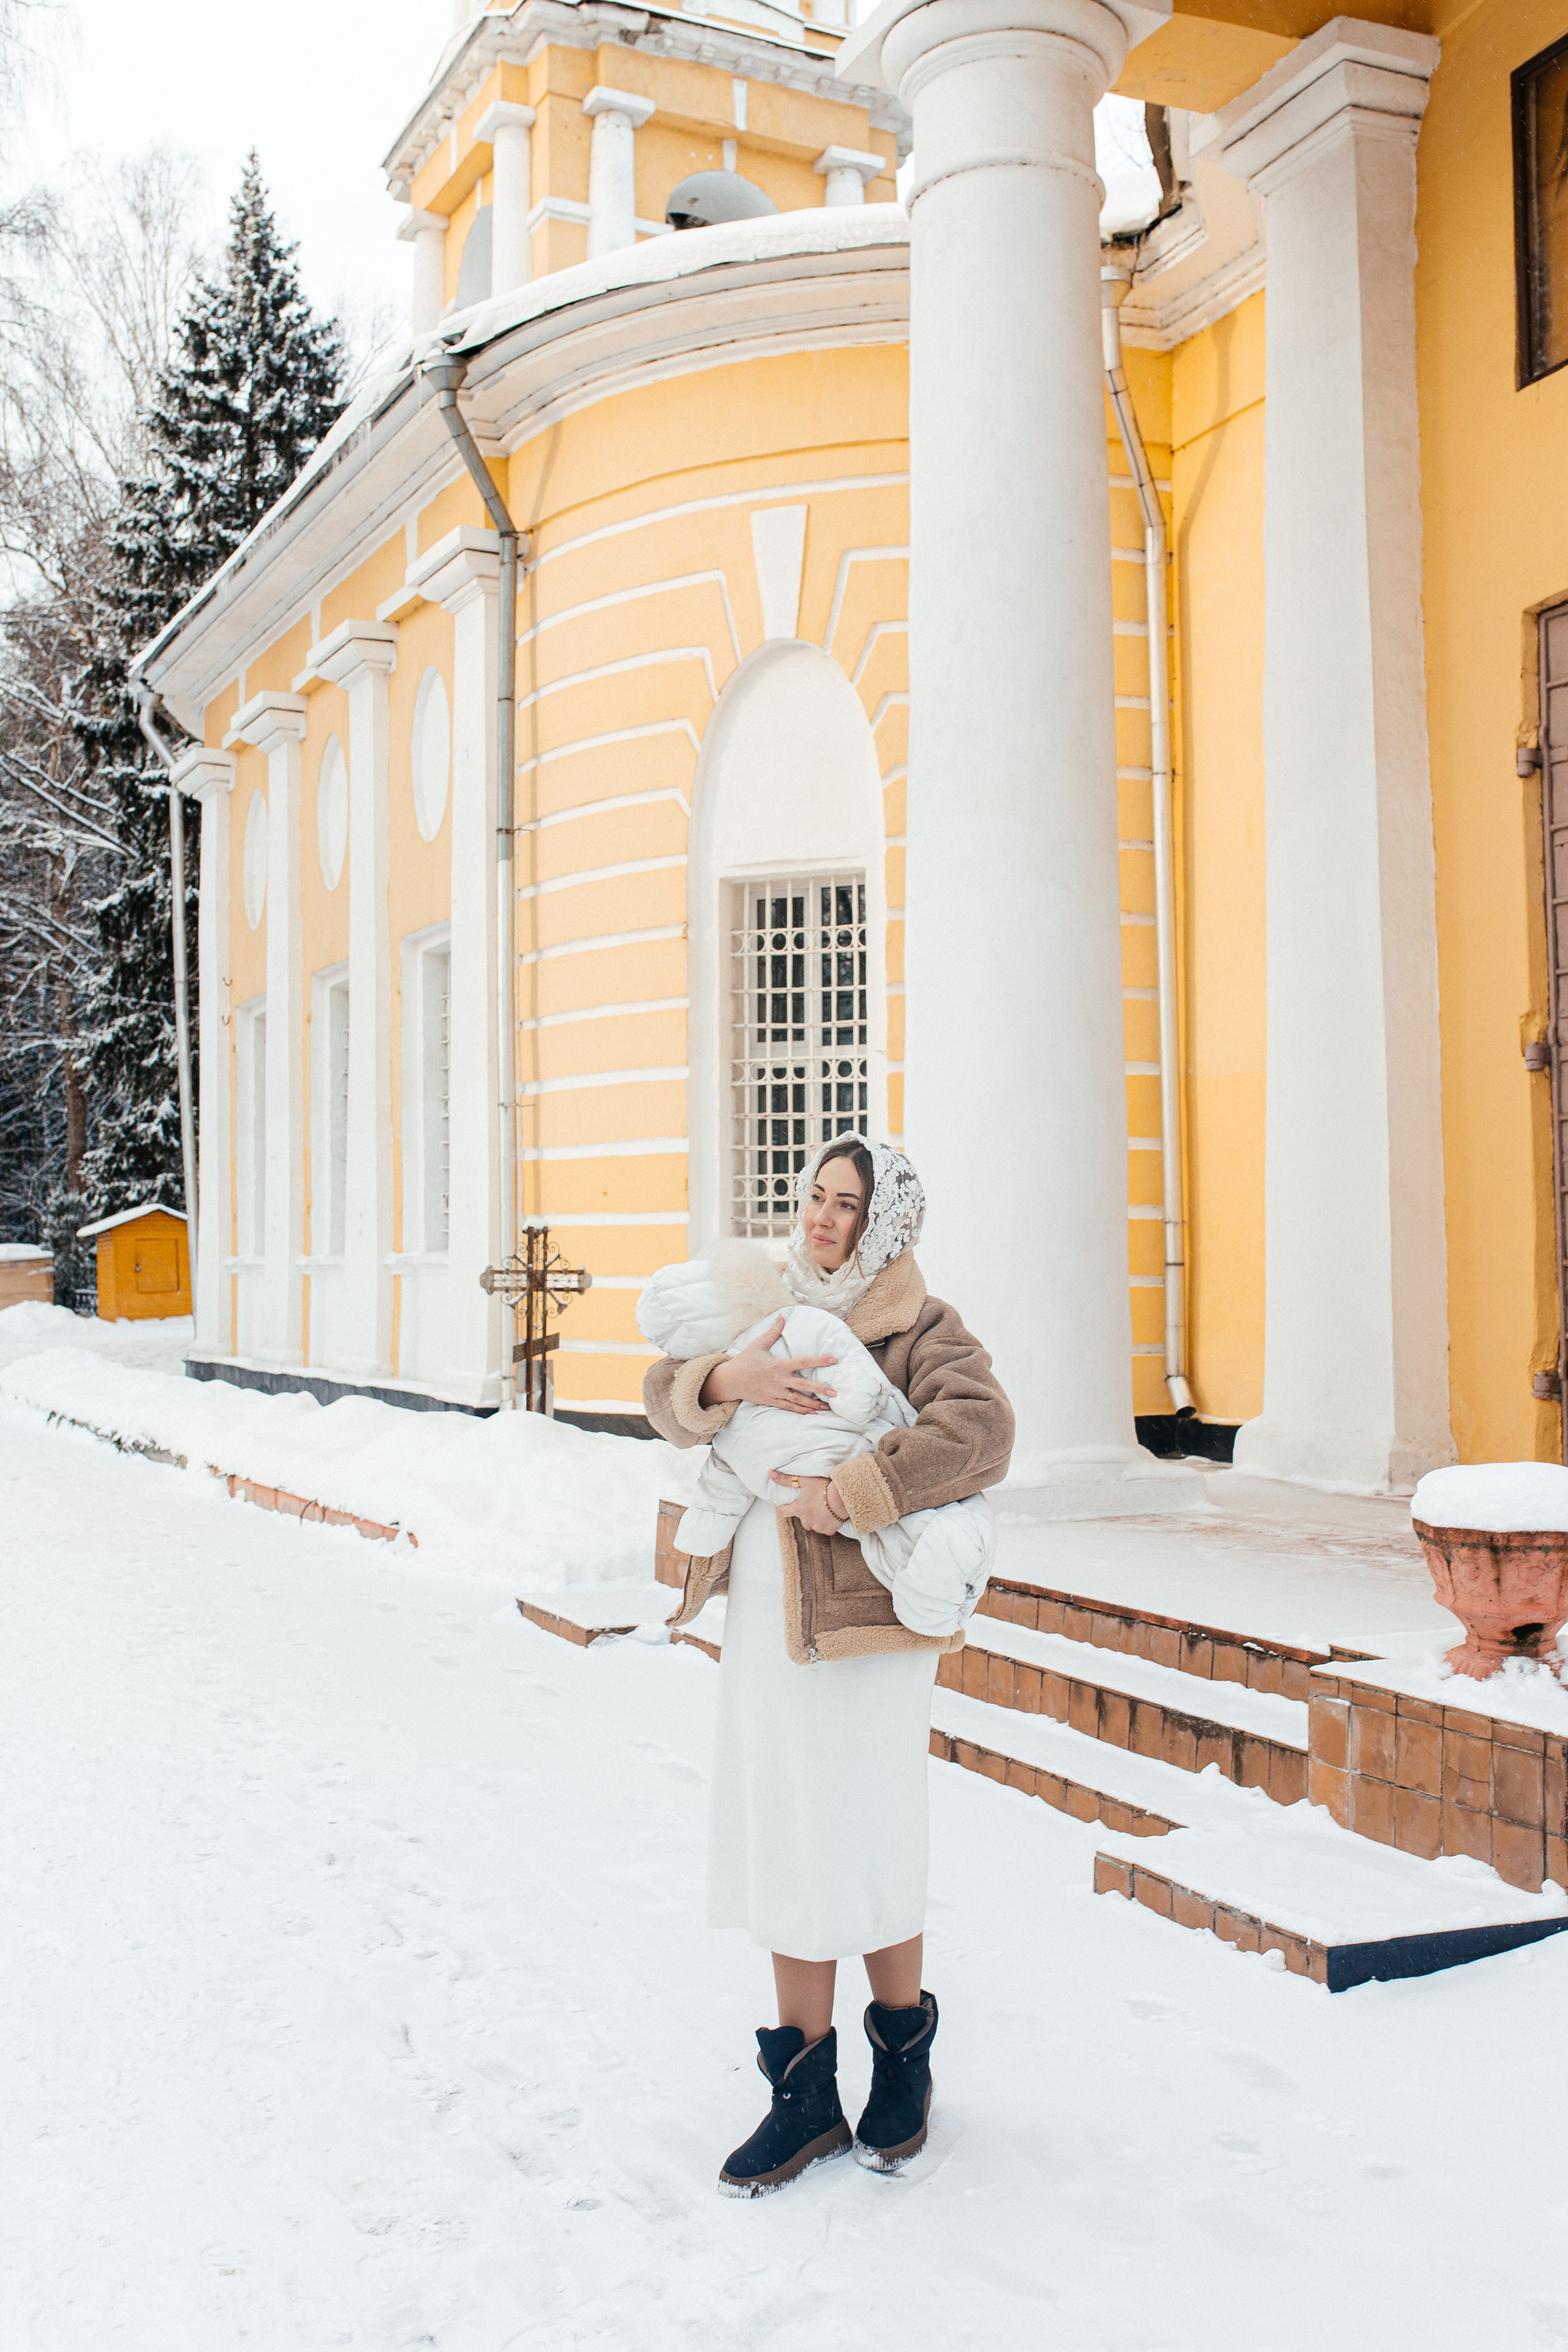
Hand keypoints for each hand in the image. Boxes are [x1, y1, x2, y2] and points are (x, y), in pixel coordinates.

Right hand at [699, 1316, 835, 1414]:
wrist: (730, 1380)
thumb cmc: (745, 1361)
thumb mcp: (758, 1344)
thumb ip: (773, 1332)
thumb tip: (782, 1316)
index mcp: (779, 1365)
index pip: (803, 1362)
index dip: (819, 1361)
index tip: (834, 1360)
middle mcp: (779, 1380)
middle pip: (804, 1385)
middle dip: (820, 1389)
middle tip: (835, 1392)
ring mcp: (776, 1393)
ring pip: (798, 1400)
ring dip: (813, 1404)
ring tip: (828, 1407)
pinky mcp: (771, 1401)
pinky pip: (788, 1408)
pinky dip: (800, 1411)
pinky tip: (812, 1413)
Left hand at [772, 1474, 847, 1535]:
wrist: (843, 1496)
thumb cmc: (824, 1487)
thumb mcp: (804, 1480)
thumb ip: (786, 1479)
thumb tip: (770, 1473)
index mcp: (798, 1509)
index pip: (783, 1512)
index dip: (784, 1508)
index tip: (788, 1505)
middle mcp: (806, 1520)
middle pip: (800, 1519)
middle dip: (805, 1513)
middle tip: (813, 1504)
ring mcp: (817, 1527)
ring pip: (813, 1525)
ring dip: (815, 1519)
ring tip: (823, 1509)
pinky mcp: (828, 1531)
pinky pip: (824, 1529)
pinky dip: (826, 1524)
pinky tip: (831, 1515)